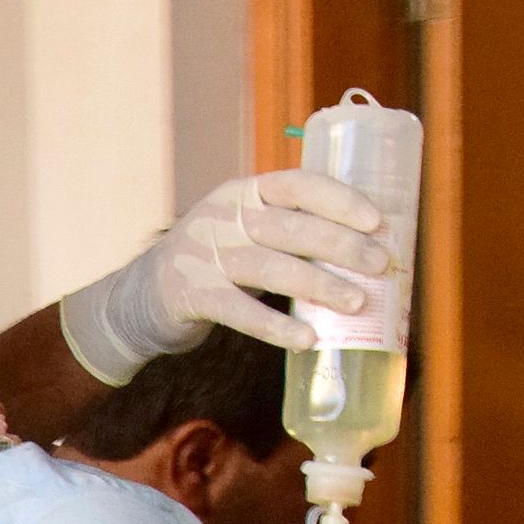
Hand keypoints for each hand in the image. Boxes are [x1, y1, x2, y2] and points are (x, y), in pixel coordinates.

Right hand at [58, 169, 395, 375]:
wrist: (143, 294)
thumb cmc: (216, 262)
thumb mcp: (244, 230)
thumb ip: (289, 231)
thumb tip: (364, 251)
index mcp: (245, 192)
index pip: (297, 184)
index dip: (339, 199)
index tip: (376, 220)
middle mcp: (225, 217)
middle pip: (291, 227)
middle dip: (340, 245)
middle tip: (380, 265)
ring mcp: (205, 256)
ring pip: (271, 268)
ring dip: (319, 285)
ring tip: (356, 303)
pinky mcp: (193, 295)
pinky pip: (241, 312)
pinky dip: (276, 326)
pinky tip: (307, 339)